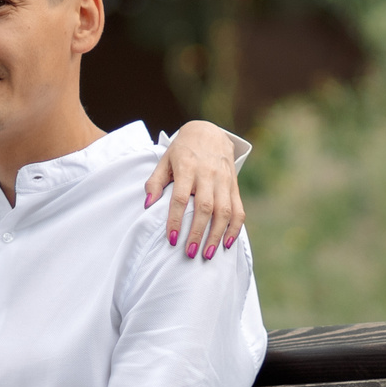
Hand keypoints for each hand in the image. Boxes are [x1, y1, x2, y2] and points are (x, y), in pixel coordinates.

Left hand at [146, 120, 245, 259]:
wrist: (209, 132)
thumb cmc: (183, 150)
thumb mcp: (165, 160)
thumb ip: (155, 182)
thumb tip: (147, 205)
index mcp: (188, 167)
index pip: (181, 197)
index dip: (176, 219)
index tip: (171, 239)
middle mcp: (208, 174)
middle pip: (205, 207)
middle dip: (198, 233)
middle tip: (190, 253)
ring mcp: (224, 179)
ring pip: (224, 211)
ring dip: (217, 235)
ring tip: (207, 254)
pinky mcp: (234, 185)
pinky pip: (239, 209)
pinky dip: (235, 228)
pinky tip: (227, 243)